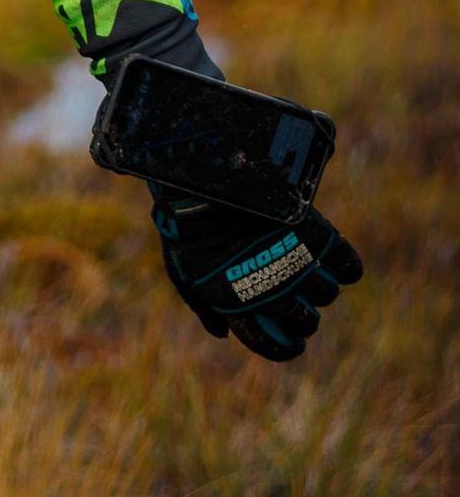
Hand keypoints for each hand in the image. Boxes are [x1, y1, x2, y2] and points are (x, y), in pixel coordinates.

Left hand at [152, 190, 363, 360]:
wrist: (204, 183)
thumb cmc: (189, 227)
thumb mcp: (183, 270)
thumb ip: (203, 305)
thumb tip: (223, 333)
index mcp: (239, 305)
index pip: (271, 343)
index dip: (285, 348)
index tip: (294, 344)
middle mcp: (272, 291)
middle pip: (305, 321)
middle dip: (305, 319)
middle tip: (301, 305)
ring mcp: (294, 265)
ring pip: (326, 294)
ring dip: (321, 289)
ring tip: (308, 273)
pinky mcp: (314, 238)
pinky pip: (348, 266)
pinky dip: (348, 268)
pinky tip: (337, 263)